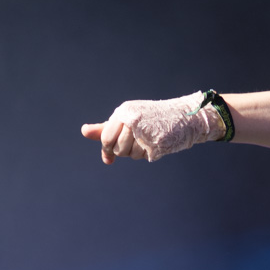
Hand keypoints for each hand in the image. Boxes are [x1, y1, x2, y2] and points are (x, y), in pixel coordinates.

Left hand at [81, 92, 223, 163]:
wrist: (185, 116)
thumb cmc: (152, 117)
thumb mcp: (127, 117)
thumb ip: (106, 127)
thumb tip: (84, 131)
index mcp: (124, 112)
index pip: (105, 138)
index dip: (106, 150)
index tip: (109, 157)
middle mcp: (132, 120)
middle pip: (116, 149)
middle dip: (122, 151)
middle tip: (134, 144)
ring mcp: (144, 131)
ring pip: (129, 155)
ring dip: (136, 153)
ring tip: (145, 141)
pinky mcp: (156, 142)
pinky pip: (144, 157)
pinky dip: (148, 154)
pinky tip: (154, 144)